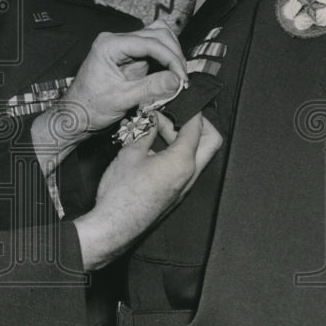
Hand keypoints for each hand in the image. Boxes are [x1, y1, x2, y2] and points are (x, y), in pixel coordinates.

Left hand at [31, 23, 187, 163]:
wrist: (77, 115)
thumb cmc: (90, 107)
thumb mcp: (122, 99)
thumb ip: (150, 87)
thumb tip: (177, 79)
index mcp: (109, 45)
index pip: (150, 42)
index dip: (170, 57)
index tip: (181, 77)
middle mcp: (116, 40)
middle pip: (157, 34)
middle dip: (173, 54)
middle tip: (181, 78)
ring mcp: (123, 46)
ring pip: (158, 38)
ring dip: (172, 54)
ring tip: (178, 76)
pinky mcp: (129, 55)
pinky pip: (153, 50)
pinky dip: (165, 59)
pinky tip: (170, 74)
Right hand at [73, 112, 221, 270]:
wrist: (114, 226)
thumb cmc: (121, 194)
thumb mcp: (131, 153)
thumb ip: (146, 132)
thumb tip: (152, 118)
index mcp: (183, 162)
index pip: (197, 127)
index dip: (189, 109)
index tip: (179, 99)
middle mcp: (189, 175)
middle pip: (210, 142)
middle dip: (198, 124)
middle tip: (178, 113)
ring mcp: (183, 186)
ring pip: (197, 155)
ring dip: (182, 138)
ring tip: (156, 129)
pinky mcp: (174, 193)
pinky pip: (184, 167)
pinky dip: (175, 152)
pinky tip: (151, 148)